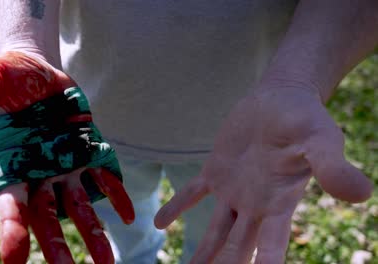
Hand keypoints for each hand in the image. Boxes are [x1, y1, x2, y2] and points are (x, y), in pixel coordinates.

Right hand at [0, 51, 134, 263]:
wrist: (39, 77)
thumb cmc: (10, 79)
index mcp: (9, 165)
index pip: (8, 201)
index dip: (10, 228)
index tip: (13, 259)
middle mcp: (38, 175)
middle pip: (46, 216)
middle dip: (55, 245)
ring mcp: (65, 168)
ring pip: (78, 206)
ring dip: (92, 234)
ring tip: (106, 263)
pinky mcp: (88, 156)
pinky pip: (103, 180)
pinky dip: (115, 196)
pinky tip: (128, 214)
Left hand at [154, 85, 372, 263]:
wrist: (281, 97)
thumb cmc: (304, 118)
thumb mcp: (321, 141)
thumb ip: (332, 167)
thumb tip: (363, 194)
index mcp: (280, 203)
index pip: (270, 246)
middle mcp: (256, 204)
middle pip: (237, 248)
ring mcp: (234, 190)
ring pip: (215, 230)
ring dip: (202, 252)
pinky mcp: (216, 171)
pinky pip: (194, 193)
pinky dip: (177, 206)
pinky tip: (160, 223)